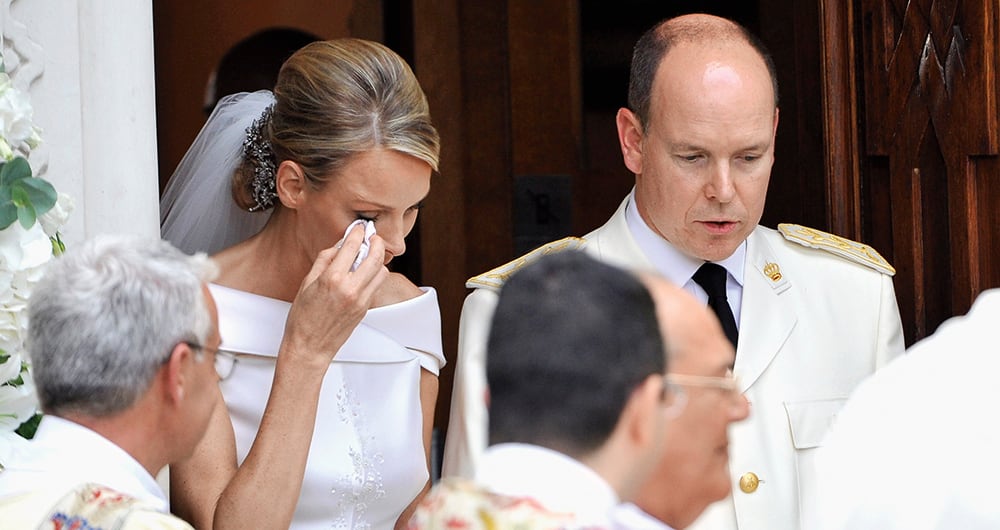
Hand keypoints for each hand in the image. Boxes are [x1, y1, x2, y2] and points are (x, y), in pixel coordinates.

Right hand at [280, 223, 388, 369]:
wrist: (309, 346)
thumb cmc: (303, 317)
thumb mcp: (307, 282)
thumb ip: (325, 260)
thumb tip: (339, 245)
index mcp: (332, 278)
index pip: (352, 246)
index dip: (357, 233)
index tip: (359, 227)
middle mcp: (350, 288)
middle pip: (375, 256)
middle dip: (376, 241)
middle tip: (372, 237)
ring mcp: (361, 299)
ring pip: (381, 270)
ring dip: (378, 259)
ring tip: (369, 255)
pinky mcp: (366, 308)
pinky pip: (376, 285)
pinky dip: (374, 274)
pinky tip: (365, 272)